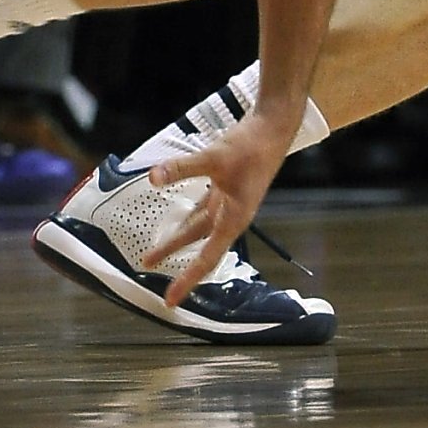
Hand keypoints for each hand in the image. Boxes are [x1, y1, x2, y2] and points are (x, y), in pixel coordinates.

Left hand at [140, 112, 296, 308]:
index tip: (171, 299)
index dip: (187, 280)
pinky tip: (176, 218)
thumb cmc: (252, 146)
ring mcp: (229, 203)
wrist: (274, 127)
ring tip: (153, 254)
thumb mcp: (214, 157)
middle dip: (175, 261)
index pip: (207, 258)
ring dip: (177, 240)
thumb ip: (182, 168)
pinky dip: (187, 217)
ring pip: (198, 229)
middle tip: (153, 276)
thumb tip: (153, 177)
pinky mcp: (227, 188)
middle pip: (199, 246)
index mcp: (233, 219)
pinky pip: (202, 210)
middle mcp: (231, 216)